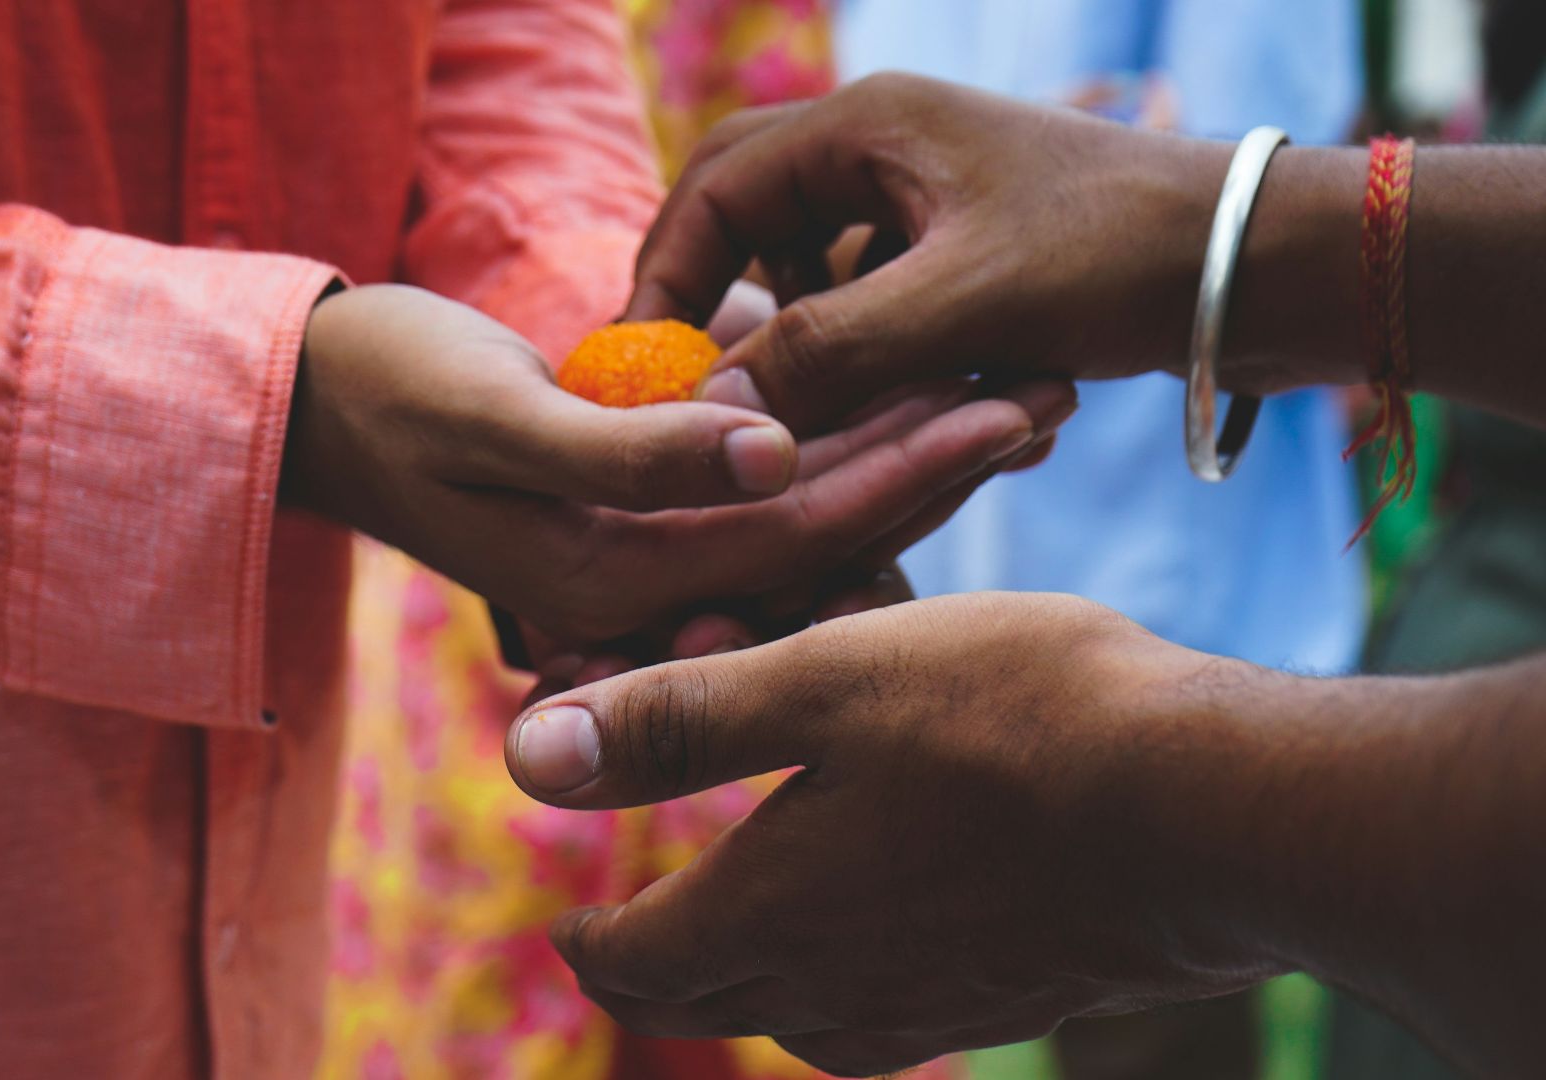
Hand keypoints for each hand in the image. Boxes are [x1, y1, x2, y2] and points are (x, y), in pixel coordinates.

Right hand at [286, 284, 1074, 644]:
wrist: (322, 405)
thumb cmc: (391, 393)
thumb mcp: (496, 414)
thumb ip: (631, 448)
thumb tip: (774, 451)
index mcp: (619, 566)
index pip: (799, 522)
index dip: (908, 466)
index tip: (1009, 406)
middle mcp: (648, 576)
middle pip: (827, 527)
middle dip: (938, 460)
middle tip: (1052, 388)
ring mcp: (650, 548)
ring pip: (811, 509)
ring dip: (908, 450)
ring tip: (1016, 389)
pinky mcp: (646, 513)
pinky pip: (768, 487)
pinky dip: (843, 440)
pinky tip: (912, 397)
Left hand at [502, 593, 1283, 1076]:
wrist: (1218, 810)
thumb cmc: (1015, 718)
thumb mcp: (823, 680)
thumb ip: (677, 722)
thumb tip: (527, 755)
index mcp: (769, 911)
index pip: (634, 963)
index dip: (587, 941)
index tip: (567, 920)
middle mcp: (837, 985)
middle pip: (707, 1005)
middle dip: (654, 968)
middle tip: (635, 928)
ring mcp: (931, 1006)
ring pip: (800, 1023)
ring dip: (749, 982)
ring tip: (747, 932)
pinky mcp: (1011, 1002)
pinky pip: (891, 1021)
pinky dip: (846, 989)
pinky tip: (880, 941)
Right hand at [627, 74, 1334, 433]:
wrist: (1263, 267)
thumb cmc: (1120, 256)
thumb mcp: (959, 307)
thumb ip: (826, 350)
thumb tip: (709, 408)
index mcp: (866, 125)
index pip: (712, 189)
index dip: (666, 281)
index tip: (643, 372)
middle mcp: (882, 148)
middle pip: (744, 218)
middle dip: (718, 308)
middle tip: (692, 394)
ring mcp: (921, 198)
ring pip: (807, 270)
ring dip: (803, 342)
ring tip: (822, 413)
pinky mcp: (958, 249)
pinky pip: (873, 301)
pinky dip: (872, 357)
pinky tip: (916, 407)